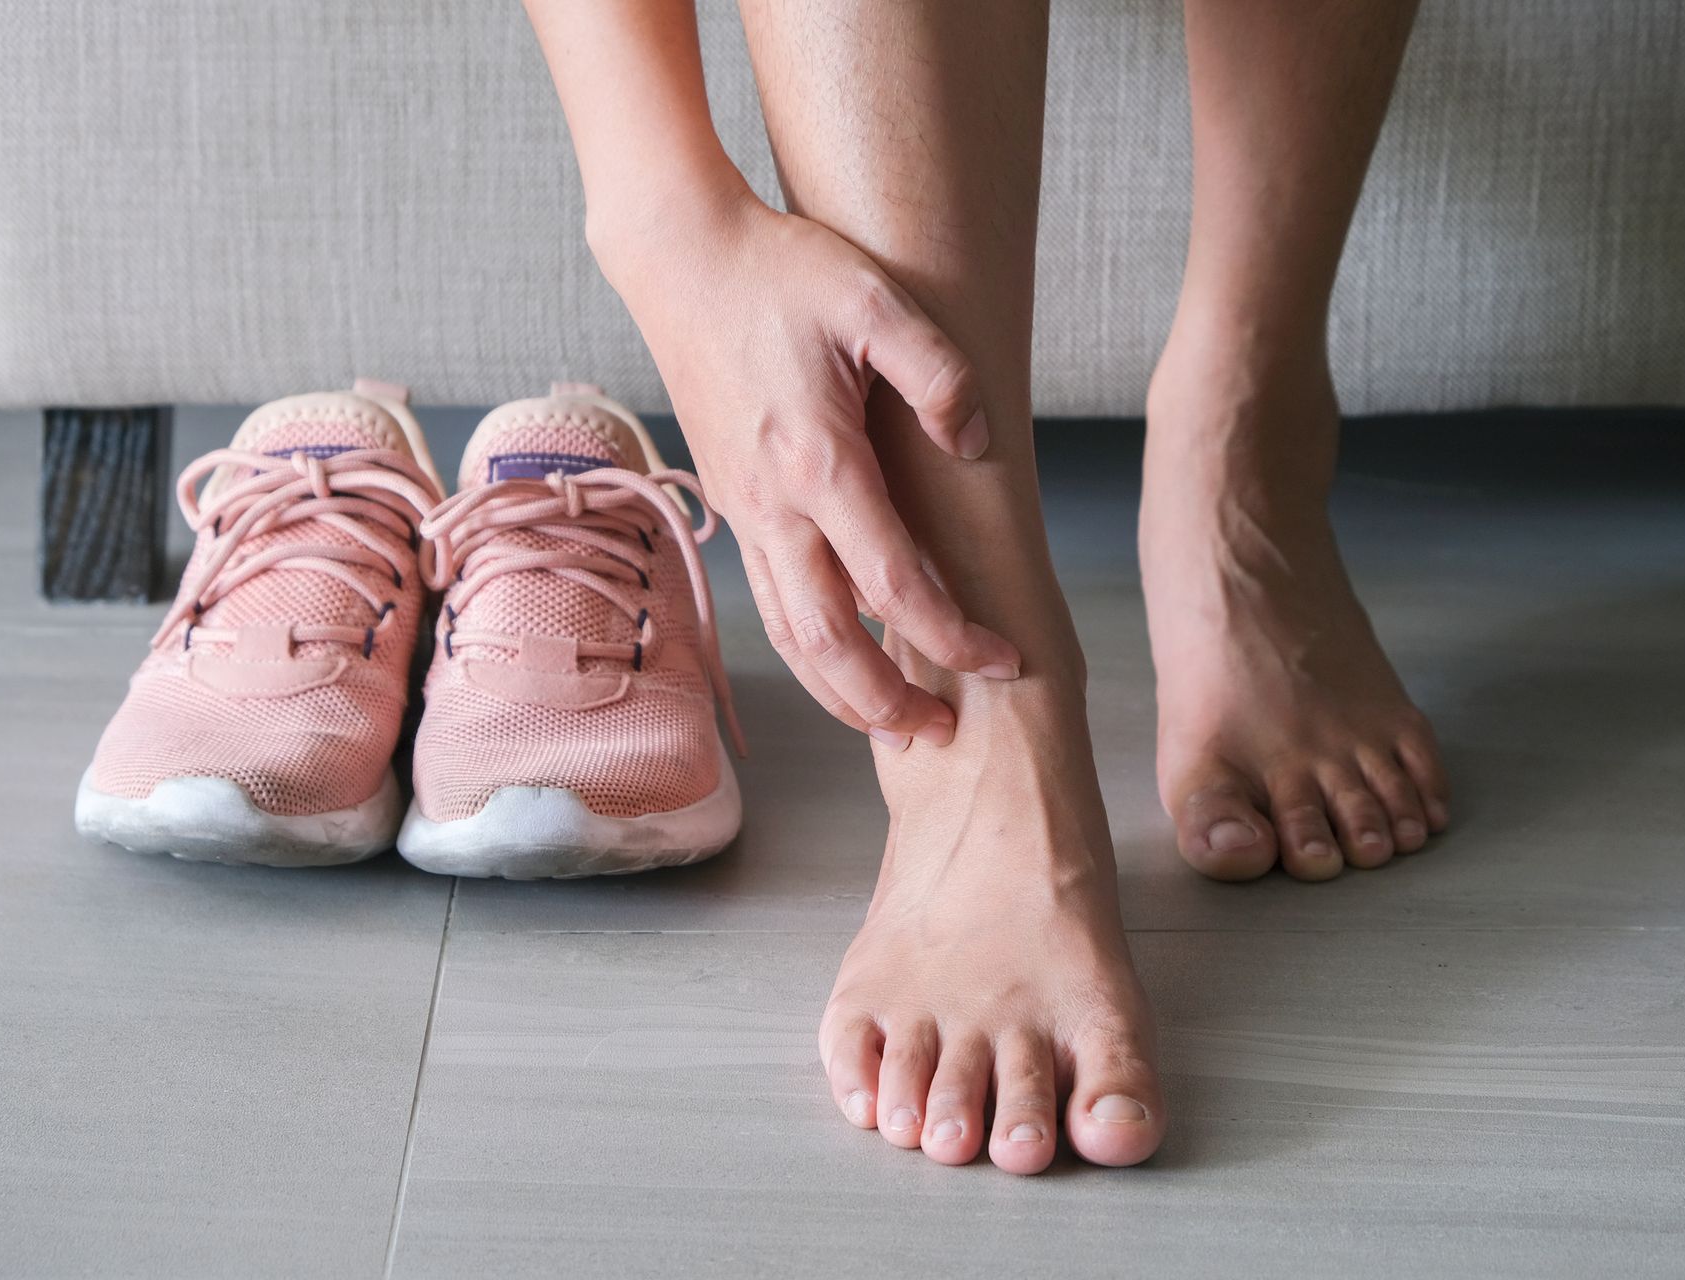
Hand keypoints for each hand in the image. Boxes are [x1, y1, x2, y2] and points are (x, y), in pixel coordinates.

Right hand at [601, 191, 1021, 747]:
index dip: (953, 634)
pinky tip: (847, 660)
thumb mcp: (875, 300)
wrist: (680, 258)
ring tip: (895, 725)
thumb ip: (938, 374)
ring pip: (788, 635)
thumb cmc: (781, 271)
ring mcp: (746, 510)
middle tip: (943, 733)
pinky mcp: (734, 504)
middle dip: (887, 700)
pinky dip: (810, 649)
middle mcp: (774, 503)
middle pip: (829, 641)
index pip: (895, 582)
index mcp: (818, 460)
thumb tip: (973, 445)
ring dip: (841, 693)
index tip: (1005, 659)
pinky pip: (772, 601)